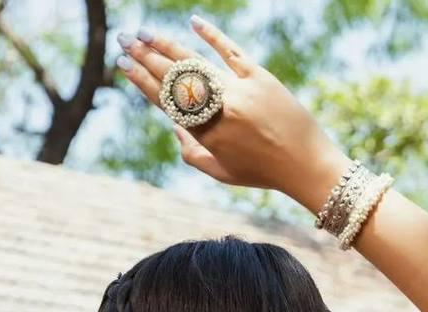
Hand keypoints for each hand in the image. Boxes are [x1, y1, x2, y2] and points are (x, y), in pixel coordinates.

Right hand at [117, 17, 348, 212]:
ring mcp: (238, 90)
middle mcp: (218, 109)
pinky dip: (213, 36)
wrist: (304, 163)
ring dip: (168, 45)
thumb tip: (174, 126)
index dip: (141, 80)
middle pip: (174, 77)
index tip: (123, 64)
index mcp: (205, 134)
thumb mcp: (221, 172)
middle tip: (124, 39)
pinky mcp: (259, 76)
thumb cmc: (261, 172)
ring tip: (146, 32)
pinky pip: (231, 51)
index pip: (165, 101)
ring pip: (196, 62)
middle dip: (145, 56)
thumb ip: (192, 153)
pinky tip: (194, 22)